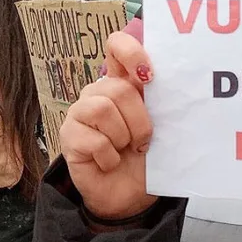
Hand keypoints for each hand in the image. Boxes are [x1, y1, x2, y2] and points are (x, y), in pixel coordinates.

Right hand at [61, 26, 157, 221]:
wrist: (130, 195)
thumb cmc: (146, 158)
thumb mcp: (160, 126)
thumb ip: (161, 101)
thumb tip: (172, 82)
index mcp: (122, 83)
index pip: (116, 47)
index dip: (130, 52)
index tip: (148, 75)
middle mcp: (98, 93)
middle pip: (117, 88)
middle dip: (139, 120)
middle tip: (143, 142)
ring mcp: (79, 114)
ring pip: (102, 109)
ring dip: (123, 137)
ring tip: (125, 151)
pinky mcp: (68, 137)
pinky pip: (94, 140)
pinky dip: (110, 157)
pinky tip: (109, 163)